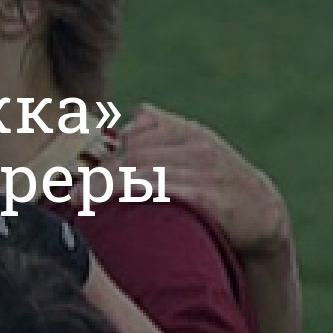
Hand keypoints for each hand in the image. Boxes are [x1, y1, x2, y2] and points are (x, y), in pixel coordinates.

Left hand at [80, 103, 290, 256]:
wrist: (264, 214)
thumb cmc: (216, 185)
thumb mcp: (192, 151)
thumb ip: (162, 131)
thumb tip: (128, 119)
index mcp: (185, 131)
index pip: (131, 136)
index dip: (100, 156)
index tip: (72, 175)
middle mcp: (194, 144)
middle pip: (133, 154)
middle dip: (98, 174)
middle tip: (69, 193)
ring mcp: (204, 168)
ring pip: (145, 170)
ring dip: (107, 185)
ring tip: (78, 199)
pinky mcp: (212, 194)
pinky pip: (168, 189)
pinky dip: (137, 192)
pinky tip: (114, 201)